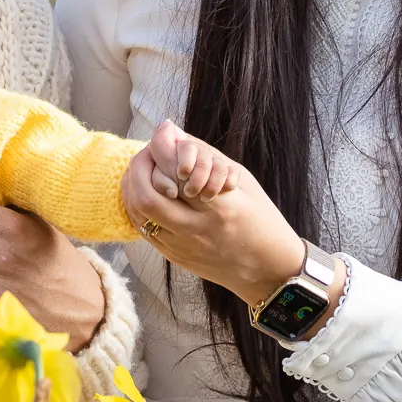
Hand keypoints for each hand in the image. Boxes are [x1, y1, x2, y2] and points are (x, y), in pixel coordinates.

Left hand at [123, 120, 306, 308]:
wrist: (268, 270)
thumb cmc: (262, 219)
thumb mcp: (244, 182)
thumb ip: (207, 156)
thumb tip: (170, 130)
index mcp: (220, 208)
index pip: (175, 173)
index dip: (160, 149)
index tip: (161, 136)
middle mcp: (197, 230)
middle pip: (148, 197)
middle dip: (139, 168)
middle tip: (147, 152)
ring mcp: (182, 247)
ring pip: (139, 215)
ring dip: (133, 186)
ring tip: (142, 168)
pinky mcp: (174, 258)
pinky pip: (142, 229)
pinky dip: (136, 206)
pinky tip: (142, 191)